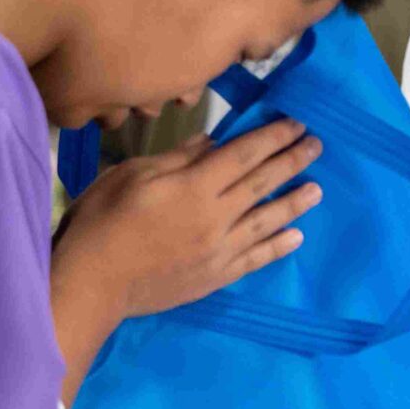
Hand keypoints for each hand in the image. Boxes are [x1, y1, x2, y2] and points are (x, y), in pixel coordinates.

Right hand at [49, 120, 322, 397]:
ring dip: (295, 203)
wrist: (91, 283)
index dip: (273, 137)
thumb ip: (176, 159)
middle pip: (262, 183)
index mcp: (194, 186)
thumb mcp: (131, 175)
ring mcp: (219, 250)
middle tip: (317, 146)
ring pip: (267, 221)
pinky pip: (255, 259)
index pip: (244, 155)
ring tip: (317, 189)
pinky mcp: (215, 277)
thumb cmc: (102, 221)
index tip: (296, 124)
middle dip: (292, 161)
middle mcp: (215, 217)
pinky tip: (296, 237)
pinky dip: (278, 247)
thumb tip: (211, 142)